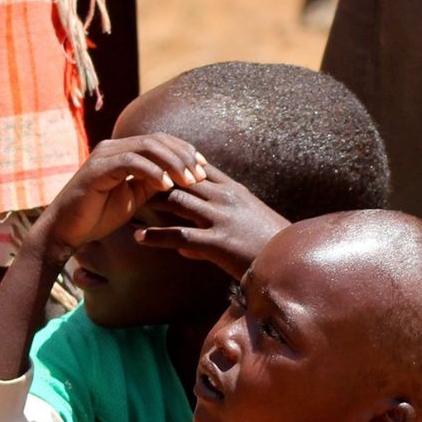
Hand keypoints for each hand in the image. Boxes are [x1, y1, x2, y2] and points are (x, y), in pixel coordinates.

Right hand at [34, 133, 206, 259]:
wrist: (68, 230)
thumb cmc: (100, 215)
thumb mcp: (136, 196)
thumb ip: (155, 182)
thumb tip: (183, 176)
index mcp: (124, 152)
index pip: (161, 141)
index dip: (185, 151)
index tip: (205, 168)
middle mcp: (114, 147)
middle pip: (157, 140)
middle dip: (184, 156)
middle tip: (201, 174)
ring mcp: (104, 155)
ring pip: (147, 147)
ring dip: (173, 163)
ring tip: (189, 180)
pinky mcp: (97, 169)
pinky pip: (131, 163)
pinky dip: (152, 172)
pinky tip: (167, 185)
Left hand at [135, 164, 290, 278]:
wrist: (293, 259)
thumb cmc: (272, 244)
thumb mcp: (248, 228)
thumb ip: (216, 230)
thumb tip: (184, 247)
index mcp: (234, 191)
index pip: (198, 169)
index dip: (174, 164)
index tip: (152, 162)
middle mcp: (226, 199)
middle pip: (181, 180)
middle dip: (155, 178)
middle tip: (130, 178)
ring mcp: (221, 219)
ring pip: (177, 201)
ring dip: (150, 201)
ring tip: (128, 202)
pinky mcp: (218, 242)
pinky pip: (180, 235)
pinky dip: (156, 237)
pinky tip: (139, 238)